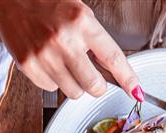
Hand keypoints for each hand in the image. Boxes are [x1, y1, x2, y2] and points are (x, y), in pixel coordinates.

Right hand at [0, 0, 142, 99]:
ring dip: (74, 83)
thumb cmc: (47, 2)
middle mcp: (64, 39)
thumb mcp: (78, 13)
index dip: (128, 79)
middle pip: (94, 86)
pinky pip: (51, 89)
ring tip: (63, 62)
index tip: (136, 92)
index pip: (113, 58)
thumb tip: (112, 73)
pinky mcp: (28, 66)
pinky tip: (47, 60)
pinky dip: (52, 80)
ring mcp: (45, 55)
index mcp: (81, 21)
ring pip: (74, 92)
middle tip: (89, 73)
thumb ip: (95, 41)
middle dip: (95, 85)